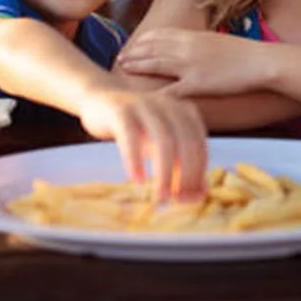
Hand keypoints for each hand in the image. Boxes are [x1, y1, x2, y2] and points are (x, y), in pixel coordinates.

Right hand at [78, 86, 207, 201]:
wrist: (100, 100)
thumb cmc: (137, 127)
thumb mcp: (161, 146)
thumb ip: (181, 166)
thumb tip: (201, 195)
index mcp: (184, 111)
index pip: (199, 144)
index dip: (198, 172)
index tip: (190, 196)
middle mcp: (169, 105)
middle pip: (186, 142)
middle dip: (185, 175)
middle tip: (176, 200)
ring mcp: (145, 105)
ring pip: (163, 140)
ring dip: (164, 173)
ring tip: (161, 196)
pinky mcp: (121, 110)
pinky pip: (131, 136)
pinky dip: (136, 160)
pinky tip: (137, 180)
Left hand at [115, 28, 266, 96]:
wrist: (260, 61)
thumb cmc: (244, 53)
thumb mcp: (218, 42)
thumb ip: (201, 45)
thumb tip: (192, 49)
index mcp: (194, 36)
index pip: (161, 34)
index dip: (144, 39)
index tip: (133, 43)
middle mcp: (188, 48)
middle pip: (154, 48)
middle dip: (135, 52)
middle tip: (119, 57)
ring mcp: (191, 65)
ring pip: (156, 64)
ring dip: (138, 66)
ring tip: (124, 68)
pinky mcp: (197, 84)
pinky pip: (172, 90)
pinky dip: (156, 93)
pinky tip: (144, 97)